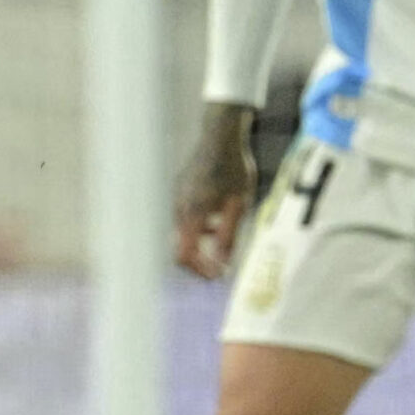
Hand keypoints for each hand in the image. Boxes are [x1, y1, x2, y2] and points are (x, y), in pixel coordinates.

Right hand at [174, 103, 258, 277]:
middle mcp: (178, 208)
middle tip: (220, 270)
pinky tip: (217, 222)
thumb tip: (222, 264)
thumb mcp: (238, 204)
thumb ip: (228, 234)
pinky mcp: (180, 191)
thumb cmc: (234, 169)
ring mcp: (176, 199)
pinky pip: (185, 218)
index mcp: (191, 214)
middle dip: (200, 262)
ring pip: (183, 233)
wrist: (220, 137)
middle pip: (180, 247)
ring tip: (224, 246)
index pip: (184, 255)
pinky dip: (199, 228)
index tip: (218, 277)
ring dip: (200, 244)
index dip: (199, 270)